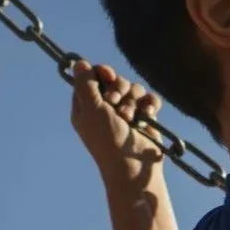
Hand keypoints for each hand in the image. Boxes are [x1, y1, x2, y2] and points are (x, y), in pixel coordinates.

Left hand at [70, 62, 164, 184]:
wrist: (134, 166)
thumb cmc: (108, 140)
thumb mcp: (92, 109)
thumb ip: (85, 84)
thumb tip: (79, 62)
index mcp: (87, 107)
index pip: (92, 78)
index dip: (101, 73)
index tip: (108, 74)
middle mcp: (106, 108)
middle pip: (115, 80)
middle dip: (119, 89)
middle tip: (116, 102)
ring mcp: (127, 113)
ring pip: (134, 89)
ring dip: (133, 101)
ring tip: (130, 118)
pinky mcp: (146, 118)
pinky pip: (150, 99)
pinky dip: (150, 104)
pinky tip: (149, 113)